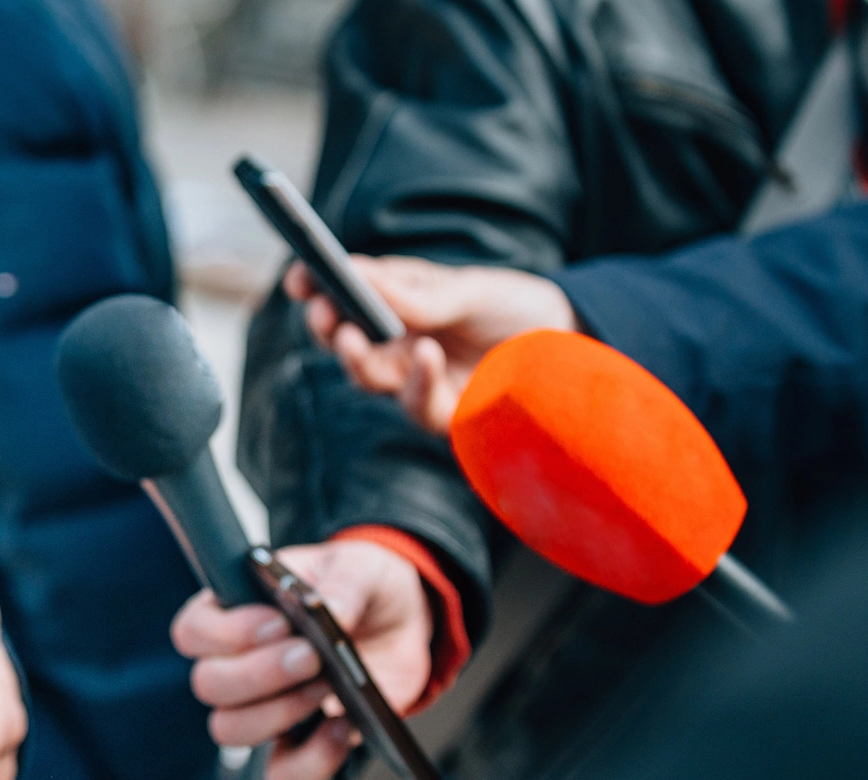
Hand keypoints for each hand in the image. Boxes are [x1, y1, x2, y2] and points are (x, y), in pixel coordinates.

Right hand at [171, 541, 432, 779]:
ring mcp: (265, 707)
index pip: (194, 630)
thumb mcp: (360, 567)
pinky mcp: (300, 742)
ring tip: (327, 687)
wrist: (402, 625)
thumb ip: (343, 583)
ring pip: (231, 730)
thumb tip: (328, 610)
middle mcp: (239, 662)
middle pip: (209, 685)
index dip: (225, 633)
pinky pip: (283, 774)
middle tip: (310, 656)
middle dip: (259, 674)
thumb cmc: (362, 586)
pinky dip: (311, 761)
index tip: (278, 622)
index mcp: (235, 610)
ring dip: (278, 713)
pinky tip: (342, 728)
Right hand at [288, 256, 576, 432]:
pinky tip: (425, 356)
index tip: (298, 279)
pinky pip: (415, 404)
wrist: (568, 342)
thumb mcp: (468, 289)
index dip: (315, 286)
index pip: (344, 294)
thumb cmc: (511, 305)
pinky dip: (415, 381)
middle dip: (324, 326)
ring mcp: (416, 378)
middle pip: (343, 340)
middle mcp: (397, 342)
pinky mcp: (443, 412)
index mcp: (395, 301)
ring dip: (355, 357)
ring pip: (368, 376)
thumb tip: (360, 279)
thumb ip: (418, 296)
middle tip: (321, 311)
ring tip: (353, 335)